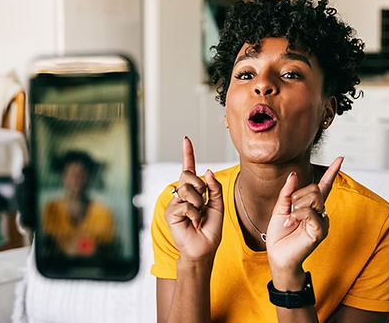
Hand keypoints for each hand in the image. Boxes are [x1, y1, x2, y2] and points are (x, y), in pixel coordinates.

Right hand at [164, 137, 224, 261]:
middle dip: (200, 188)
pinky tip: (192, 222)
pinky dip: (194, 214)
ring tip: (198, 216)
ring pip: (188, 190)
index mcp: (193, 191)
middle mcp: (181, 194)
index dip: (188, 154)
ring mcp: (174, 203)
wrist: (203, 249)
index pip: (189, 168)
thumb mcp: (218, 206)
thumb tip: (207, 172)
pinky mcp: (170, 213)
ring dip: (198, 204)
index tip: (186, 139)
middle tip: (202, 205)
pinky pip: (185, 205)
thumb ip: (214, 188)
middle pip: (189, 176)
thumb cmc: (210, 230)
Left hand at [266, 157, 343, 273]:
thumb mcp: (280, 209)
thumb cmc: (280, 236)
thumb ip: (287, 192)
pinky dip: (297, 214)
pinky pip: (310, 212)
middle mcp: (320, 212)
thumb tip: (294, 175)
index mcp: (311, 206)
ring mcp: (322, 222)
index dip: (332, 171)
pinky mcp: (320, 231)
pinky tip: (291, 223)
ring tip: (290, 220)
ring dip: (296, 205)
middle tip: (289, 210)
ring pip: (314, 197)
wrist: (278, 256)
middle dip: (298, 195)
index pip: (324, 186)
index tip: (340, 158)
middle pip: (315, 188)